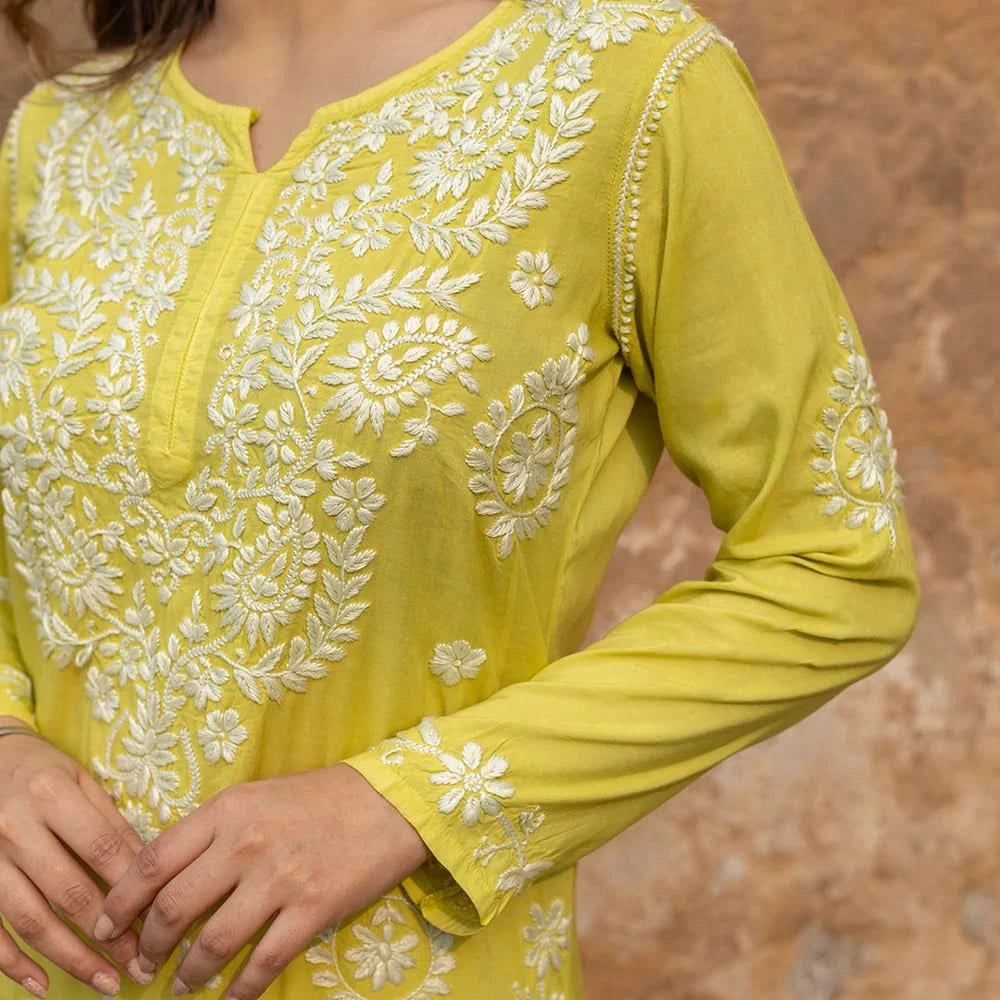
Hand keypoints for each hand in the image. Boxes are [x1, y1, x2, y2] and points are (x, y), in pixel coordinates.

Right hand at [0, 719, 145, 996]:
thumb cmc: (42, 770)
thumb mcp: (81, 782)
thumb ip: (111, 824)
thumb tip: (148, 871)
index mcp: (52, 797)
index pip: (102, 850)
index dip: (132, 887)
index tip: (159, 918)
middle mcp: (16, 830)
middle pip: (69, 892)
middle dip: (109, 935)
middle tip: (141, 964)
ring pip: (32, 920)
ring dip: (72, 958)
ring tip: (107, 982)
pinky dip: (14, 965)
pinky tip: (42, 985)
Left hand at [97, 763, 430, 998]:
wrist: (390, 801)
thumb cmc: (321, 796)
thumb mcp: (258, 796)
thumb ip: (214, 830)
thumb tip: (169, 876)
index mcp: (228, 809)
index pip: (154, 860)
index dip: (120, 900)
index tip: (104, 925)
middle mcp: (246, 843)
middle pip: (174, 908)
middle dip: (149, 945)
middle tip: (142, 964)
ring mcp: (280, 878)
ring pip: (212, 943)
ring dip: (188, 975)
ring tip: (181, 986)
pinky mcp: (313, 908)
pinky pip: (263, 963)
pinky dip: (240, 991)